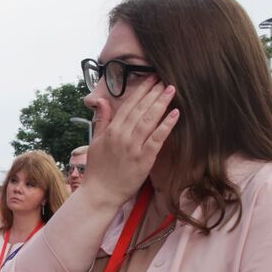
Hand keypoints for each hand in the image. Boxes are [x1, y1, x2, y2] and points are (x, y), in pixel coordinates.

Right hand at [82, 77, 178, 206]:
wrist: (100, 193)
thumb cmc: (98, 170)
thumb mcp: (95, 142)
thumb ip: (102, 120)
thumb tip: (101, 100)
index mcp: (111, 131)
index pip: (128, 105)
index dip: (141, 90)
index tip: (151, 78)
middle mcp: (122, 136)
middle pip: (140, 109)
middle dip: (154, 92)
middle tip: (165, 79)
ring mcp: (133, 147)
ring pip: (149, 120)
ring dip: (161, 103)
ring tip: (172, 90)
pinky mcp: (144, 159)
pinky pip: (157, 139)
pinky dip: (166, 125)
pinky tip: (175, 113)